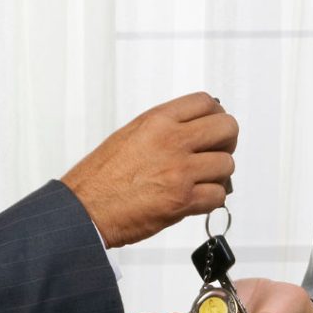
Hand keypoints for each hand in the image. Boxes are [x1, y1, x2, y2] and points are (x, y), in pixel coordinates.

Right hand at [62, 92, 236, 247]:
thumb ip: (165, 127)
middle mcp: (172, 141)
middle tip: (216, 151)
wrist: (85, 209)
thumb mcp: (131, 134)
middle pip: (227, 128)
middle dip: (227, 141)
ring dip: (218, 174)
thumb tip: (195, 127)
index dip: (216, 113)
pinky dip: (211, 199)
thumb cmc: (101, 177)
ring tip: (202, 179)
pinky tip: (197, 198)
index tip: (214, 124)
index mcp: (157, 121)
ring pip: (226, 164)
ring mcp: (180, 171)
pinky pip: (218, 196)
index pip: (205, 102)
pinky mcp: (183, 200)